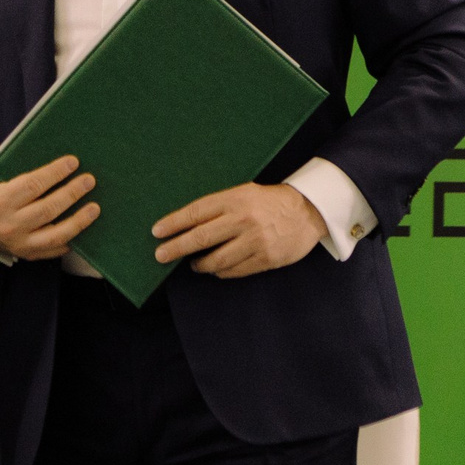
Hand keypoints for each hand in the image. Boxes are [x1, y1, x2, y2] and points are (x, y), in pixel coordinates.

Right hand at [0, 155, 97, 260]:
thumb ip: (22, 172)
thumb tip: (57, 163)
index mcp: (0, 201)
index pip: (33, 185)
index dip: (56, 172)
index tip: (73, 162)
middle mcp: (9, 224)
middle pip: (49, 208)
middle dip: (72, 193)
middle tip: (89, 180)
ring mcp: (19, 243)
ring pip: (56, 233)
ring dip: (79, 219)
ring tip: (95, 207)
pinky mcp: (28, 255)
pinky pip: (56, 249)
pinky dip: (72, 238)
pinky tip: (84, 227)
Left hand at [151, 182, 326, 277]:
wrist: (308, 211)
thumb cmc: (268, 201)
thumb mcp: (243, 193)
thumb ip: (218, 207)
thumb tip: (186, 223)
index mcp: (235, 199)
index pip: (196, 212)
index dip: (173, 223)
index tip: (157, 231)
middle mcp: (243, 219)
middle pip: (200, 237)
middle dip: (176, 247)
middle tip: (160, 255)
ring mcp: (255, 241)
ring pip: (217, 259)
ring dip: (200, 264)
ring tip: (193, 264)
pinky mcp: (266, 258)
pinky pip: (234, 270)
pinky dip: (221, 272)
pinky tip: (215, 269)